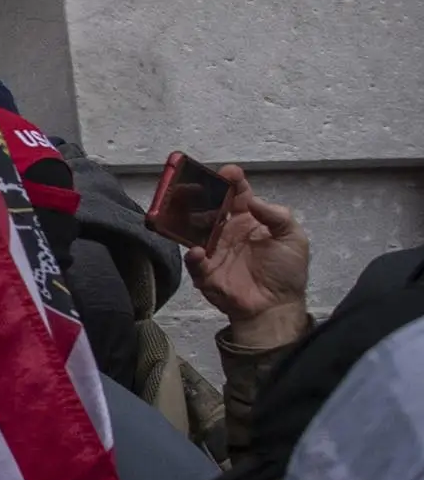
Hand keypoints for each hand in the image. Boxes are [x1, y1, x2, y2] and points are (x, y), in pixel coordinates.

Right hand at [185, 164, 309, 347]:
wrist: (276, 306)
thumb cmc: (286, 271)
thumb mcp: (293, 238)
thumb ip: (277, 216)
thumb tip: (253, 201)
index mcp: (249, 221)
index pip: (237, 196)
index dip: (232, 182)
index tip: (227, 173)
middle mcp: (227, 232)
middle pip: (209, 208)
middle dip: (199, 194)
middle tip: (191, 185)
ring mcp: (214, 251)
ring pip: (194, 230)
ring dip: (187, 220)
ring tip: (185, 212)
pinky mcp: (205, 272)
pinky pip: (194, 262)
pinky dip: (192, 256)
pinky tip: (197, 251)